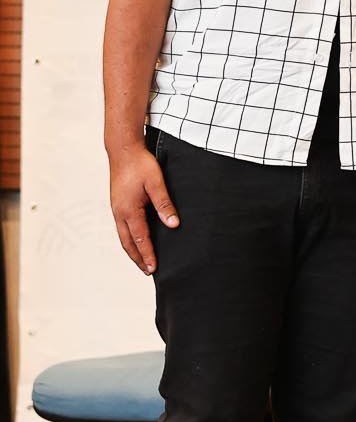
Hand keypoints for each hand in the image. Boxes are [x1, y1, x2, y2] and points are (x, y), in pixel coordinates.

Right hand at [108, 143, 178, 274]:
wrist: (123, 150)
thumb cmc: (140, 164)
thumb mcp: (156, 183)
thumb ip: (164, 204)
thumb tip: (173, 224)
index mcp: (128, 210)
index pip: (140, 239)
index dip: (148, 255)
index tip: (154, 269)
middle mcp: (119, 213)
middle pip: (128, 243)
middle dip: (138, 258)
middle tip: (148, 272)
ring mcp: (116, 209)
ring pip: (124, 236)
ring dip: (133, 250)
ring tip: (143, 262)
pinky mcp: (118, 204)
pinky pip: (122, 228)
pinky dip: (130, 239)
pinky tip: (137, 240)